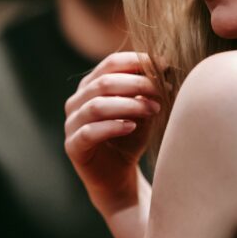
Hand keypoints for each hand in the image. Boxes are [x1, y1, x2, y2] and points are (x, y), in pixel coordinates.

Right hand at [64, 51, 161, 214]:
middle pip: (104, 82)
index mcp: (91, 86)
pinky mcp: (73, 146)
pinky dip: (112, 127)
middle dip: (137, 83)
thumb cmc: (130, 139)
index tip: (164, 65)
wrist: (118, 176)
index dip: (137, 61)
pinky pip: (89, 132)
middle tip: (162, 90)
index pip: (110, 63)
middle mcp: (77, 101)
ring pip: (96, 105)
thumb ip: (147, 91)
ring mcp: (71, 123)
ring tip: (153, 109)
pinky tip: (132, 127)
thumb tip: (165, 67)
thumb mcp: (142, 111)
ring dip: (129, 104)